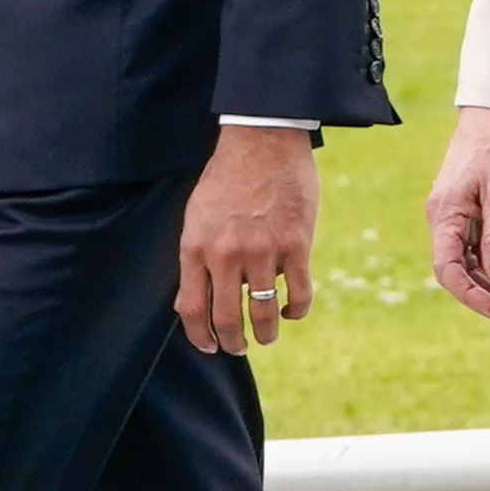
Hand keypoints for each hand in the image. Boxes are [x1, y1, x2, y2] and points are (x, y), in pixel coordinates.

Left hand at [172, 124, 318, 358]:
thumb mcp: (197, 215)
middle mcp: (226, 254)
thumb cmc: (226, 177)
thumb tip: (203, 293)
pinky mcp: (296, 244)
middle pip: (226, 318)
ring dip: (266, 332)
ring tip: (268, 337)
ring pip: (262, 311)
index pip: (191, 308)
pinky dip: (296, 309)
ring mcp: (262, 251)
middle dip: (232, 342)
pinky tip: (293, 310)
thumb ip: (198, 254)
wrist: (261, 142)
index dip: (199, 336)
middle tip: (238, 348)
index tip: (208, 346)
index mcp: (196, 247)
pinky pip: (298, 292)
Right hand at [425, 107, 489, 324]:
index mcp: (444, 216)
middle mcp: (443, 220)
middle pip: (456, 272)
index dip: (472, 296)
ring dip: (489, 285)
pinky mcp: (466, 213)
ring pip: (466, 263)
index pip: (448, 270)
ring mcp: (453, 218)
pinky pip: (474, 248)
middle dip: (482, 297)